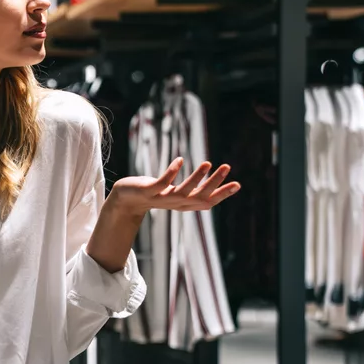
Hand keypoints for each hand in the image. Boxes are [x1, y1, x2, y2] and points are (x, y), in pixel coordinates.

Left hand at [111, 157, 239, 215]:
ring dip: (196, 178)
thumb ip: (191, 190)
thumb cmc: (153, 193)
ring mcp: (161, 199)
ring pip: (182, 192)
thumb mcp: (175, 192)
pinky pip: (161, 184)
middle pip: (199, 197)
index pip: (207, 201)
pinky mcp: (148, 192)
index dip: (222, 194)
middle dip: (214, 183)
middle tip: (226, 167)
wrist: (126, 199)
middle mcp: (175, 203)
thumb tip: (211, 184)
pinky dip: (171, 173)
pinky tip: (179, 160)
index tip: (237, 184)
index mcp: (184, 203)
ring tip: (207, 163)